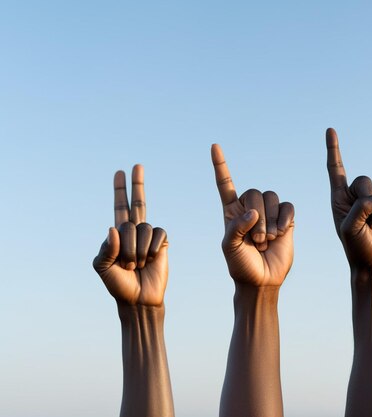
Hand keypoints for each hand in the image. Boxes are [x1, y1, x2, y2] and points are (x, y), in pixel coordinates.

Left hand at [93, 165, 167, 305]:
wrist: (138, 299)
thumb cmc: (118, 284)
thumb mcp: (101, 267)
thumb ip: (105, 248)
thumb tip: (114, 228)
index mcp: (118, 234)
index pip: (120, 207)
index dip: (120, 190)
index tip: (120, 172)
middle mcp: (135, 232)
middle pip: (138, 203)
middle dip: (137, 183)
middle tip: (138, 165)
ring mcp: (150, 237)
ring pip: (143, 227)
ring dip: (136, 248)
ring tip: (135, 264)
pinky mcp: (163, 243)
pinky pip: (158, 233)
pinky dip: (151, 247)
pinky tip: (150, 259)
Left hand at [211, 144, 294, 286]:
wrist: (262, 280)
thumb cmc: (241, 266)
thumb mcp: (229, 248)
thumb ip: (236, 228)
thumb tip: (254, 213)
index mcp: (231, 211)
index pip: (225, 183)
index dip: (220, 165)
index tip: (214, 147)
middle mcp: (250, 208)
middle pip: (255, 192)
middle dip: (258, 217)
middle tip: (256, 240)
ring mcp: (269, 213)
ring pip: (272, 197)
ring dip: (270, 220)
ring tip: (266, 240)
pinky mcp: (286, 219)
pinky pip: (288, 206)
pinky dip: (284, 219)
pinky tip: (281, 232)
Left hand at [326, 128, 371, 268]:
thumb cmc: (357, 249)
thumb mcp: (350, 229)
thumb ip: (359, 208)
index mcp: (340, 198)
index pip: (336, 169)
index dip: (334, 149)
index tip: (330, 130)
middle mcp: (358, 196)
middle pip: (364, 180)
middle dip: (367, 200)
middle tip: (367, 222)